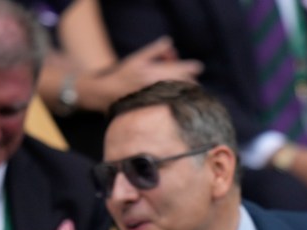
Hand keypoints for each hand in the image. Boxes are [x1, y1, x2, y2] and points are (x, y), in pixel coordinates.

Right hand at [78, 37, 202, 111]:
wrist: (108, 94)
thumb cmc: (124, 73)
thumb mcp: (138, 58)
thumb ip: (155, 50)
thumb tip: (170, 43)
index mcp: (153, 74)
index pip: (180, 71)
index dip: (191, 68)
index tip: (198, 66)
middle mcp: (156, 88)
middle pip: (182, 84)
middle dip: (189, 78)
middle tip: (190, 75)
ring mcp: (157, 99)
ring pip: (179, 94)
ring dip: (184, 88)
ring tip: (183, 85)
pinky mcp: (155, 108)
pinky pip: (172, 102)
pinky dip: (177, 97)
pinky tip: (175, 95)